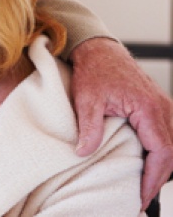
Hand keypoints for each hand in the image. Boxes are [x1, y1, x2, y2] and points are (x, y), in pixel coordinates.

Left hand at [70, 37, 172, 209]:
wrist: (99, 50)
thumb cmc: (94, 71)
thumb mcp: (86, 100)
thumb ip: (88, 127)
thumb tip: (83, 152)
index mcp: (148, 108)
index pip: (161, 151)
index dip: (154, 176)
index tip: (143, 194)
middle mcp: (162, 107)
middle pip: (171, 152)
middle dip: (158, 177)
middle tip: (142, 196)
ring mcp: (162, 106)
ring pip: (171, 144)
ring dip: (161, 165)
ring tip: (144, 184)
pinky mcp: (157, 106)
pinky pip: (166, 133)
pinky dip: (160, 151)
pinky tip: (147, 162)